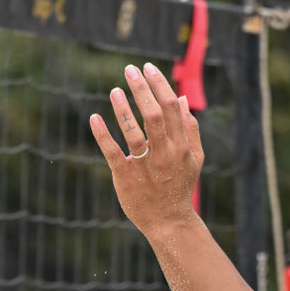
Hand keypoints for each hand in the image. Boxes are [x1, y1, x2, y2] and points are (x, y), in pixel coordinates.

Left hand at [91, 63, 202, 241]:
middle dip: (141, 89)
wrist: (169, 221)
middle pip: (153, 115)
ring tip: (115, 90)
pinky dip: (103, 134)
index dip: (159, 85)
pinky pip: (112, 152)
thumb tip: (181, 98)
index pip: (170, 107)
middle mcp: (164, 153)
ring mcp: (144, 166)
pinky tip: (94, 117)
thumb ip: (190, 128)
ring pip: (133, 132)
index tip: (147, 68)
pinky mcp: (125, 177)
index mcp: (181, 146)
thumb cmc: (180, 186)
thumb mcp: (195, 158)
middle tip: (129, 69)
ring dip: (123, 109)